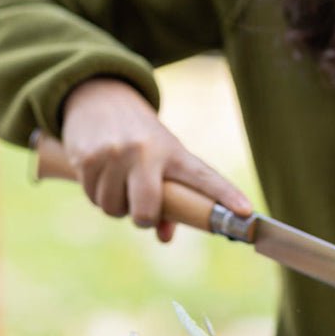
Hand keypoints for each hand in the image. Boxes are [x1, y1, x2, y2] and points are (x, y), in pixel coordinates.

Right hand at [59, 77, 252, 240]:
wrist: (99, 99)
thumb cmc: (140, 139)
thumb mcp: (161, 159)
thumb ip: (169, 200)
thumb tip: (164, 236)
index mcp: (174, 153)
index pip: (204, 178)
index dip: (226, 196)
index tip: (247, 213)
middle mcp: (146, 151)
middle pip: (147, 209)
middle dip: (143, 218)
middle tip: (142, 210)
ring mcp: (115, 154)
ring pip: (115, 209)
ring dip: (116, 206)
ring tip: (120, 183)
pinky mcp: (87, 158)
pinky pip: (94, 198)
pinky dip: (97, 195)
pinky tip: (101, 175)